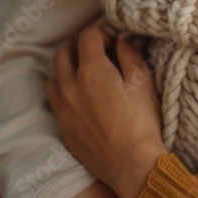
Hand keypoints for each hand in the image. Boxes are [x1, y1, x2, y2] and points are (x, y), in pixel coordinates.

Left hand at [47, 28, 167, 197]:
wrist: (130, 162)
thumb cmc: (141, 121)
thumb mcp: (144, 81)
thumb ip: (130, 55)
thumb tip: (121, 42)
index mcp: (93, 70)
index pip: (87, 36)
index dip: (102, 35)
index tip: (114, 46)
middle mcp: (71, 86)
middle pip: (63, 53)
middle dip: (80, 49)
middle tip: (99, 58)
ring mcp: (62, 108)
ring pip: (53, 75)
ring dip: (68, 70)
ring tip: (87, 77)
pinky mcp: (62, 126)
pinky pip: (54, 99)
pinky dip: (64, 91)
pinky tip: (82, 98)